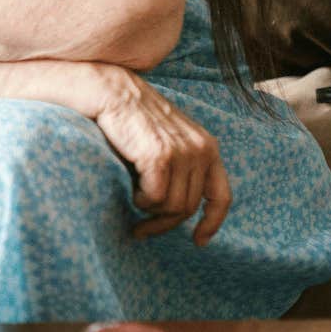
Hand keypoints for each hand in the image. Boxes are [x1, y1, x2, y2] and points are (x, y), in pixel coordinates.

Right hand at [89, 66, 231, 244]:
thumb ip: (180, 165)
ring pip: (172, 207)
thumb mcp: (167, 140)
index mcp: (207, 146)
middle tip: (141, 229)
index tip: (198, 240)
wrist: (109, 91)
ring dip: (149, 212)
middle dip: (164, 224)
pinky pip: (154, 199)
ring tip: (133, 203)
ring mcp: (182, 153)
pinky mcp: (160, 156)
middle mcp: (201, 150)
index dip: (211, 222)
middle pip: (189, 207)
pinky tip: (129, 187)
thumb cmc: (130, 118)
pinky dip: (139, 200)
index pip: (221, 195)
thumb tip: (177, 207)